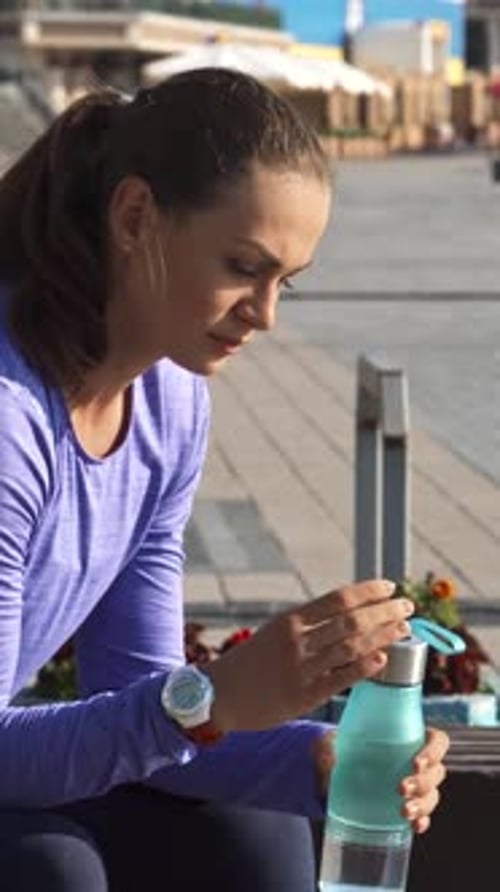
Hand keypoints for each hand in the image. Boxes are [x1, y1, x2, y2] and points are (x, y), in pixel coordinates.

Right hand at [206, 578, 414, 731]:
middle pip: (351, 621)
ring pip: (351, 648)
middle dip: (384, 611)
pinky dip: (364, 668)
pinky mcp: (302, 697)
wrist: (219, 694)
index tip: (390, 587)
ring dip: (382, 636)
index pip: (338, 598)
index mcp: (291, 620)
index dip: (368, 591)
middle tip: (408, 607)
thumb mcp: (276, 632)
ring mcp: (300, 669)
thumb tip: (350, 615)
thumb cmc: (252, 662)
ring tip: (403, 630)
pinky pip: (340, 679)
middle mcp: (297, 641)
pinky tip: (382, 660)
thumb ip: (309, 625)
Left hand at [312, 726, 448, 833]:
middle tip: (400, 788)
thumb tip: (333, 758)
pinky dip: (421, 820)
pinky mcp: (410, 804)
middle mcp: (421, 761)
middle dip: (422, 783)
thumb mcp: (344, 738)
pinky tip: (415, 826)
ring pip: (432, 795)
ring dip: (422, 804)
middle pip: (437, 772)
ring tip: (404, 811)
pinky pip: (424, 815)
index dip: (433, 752)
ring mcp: (418, 785)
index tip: (415, 763)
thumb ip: (337, 745)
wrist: (339, 767)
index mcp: (412, 736)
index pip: (437, 741)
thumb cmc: (348, 744)